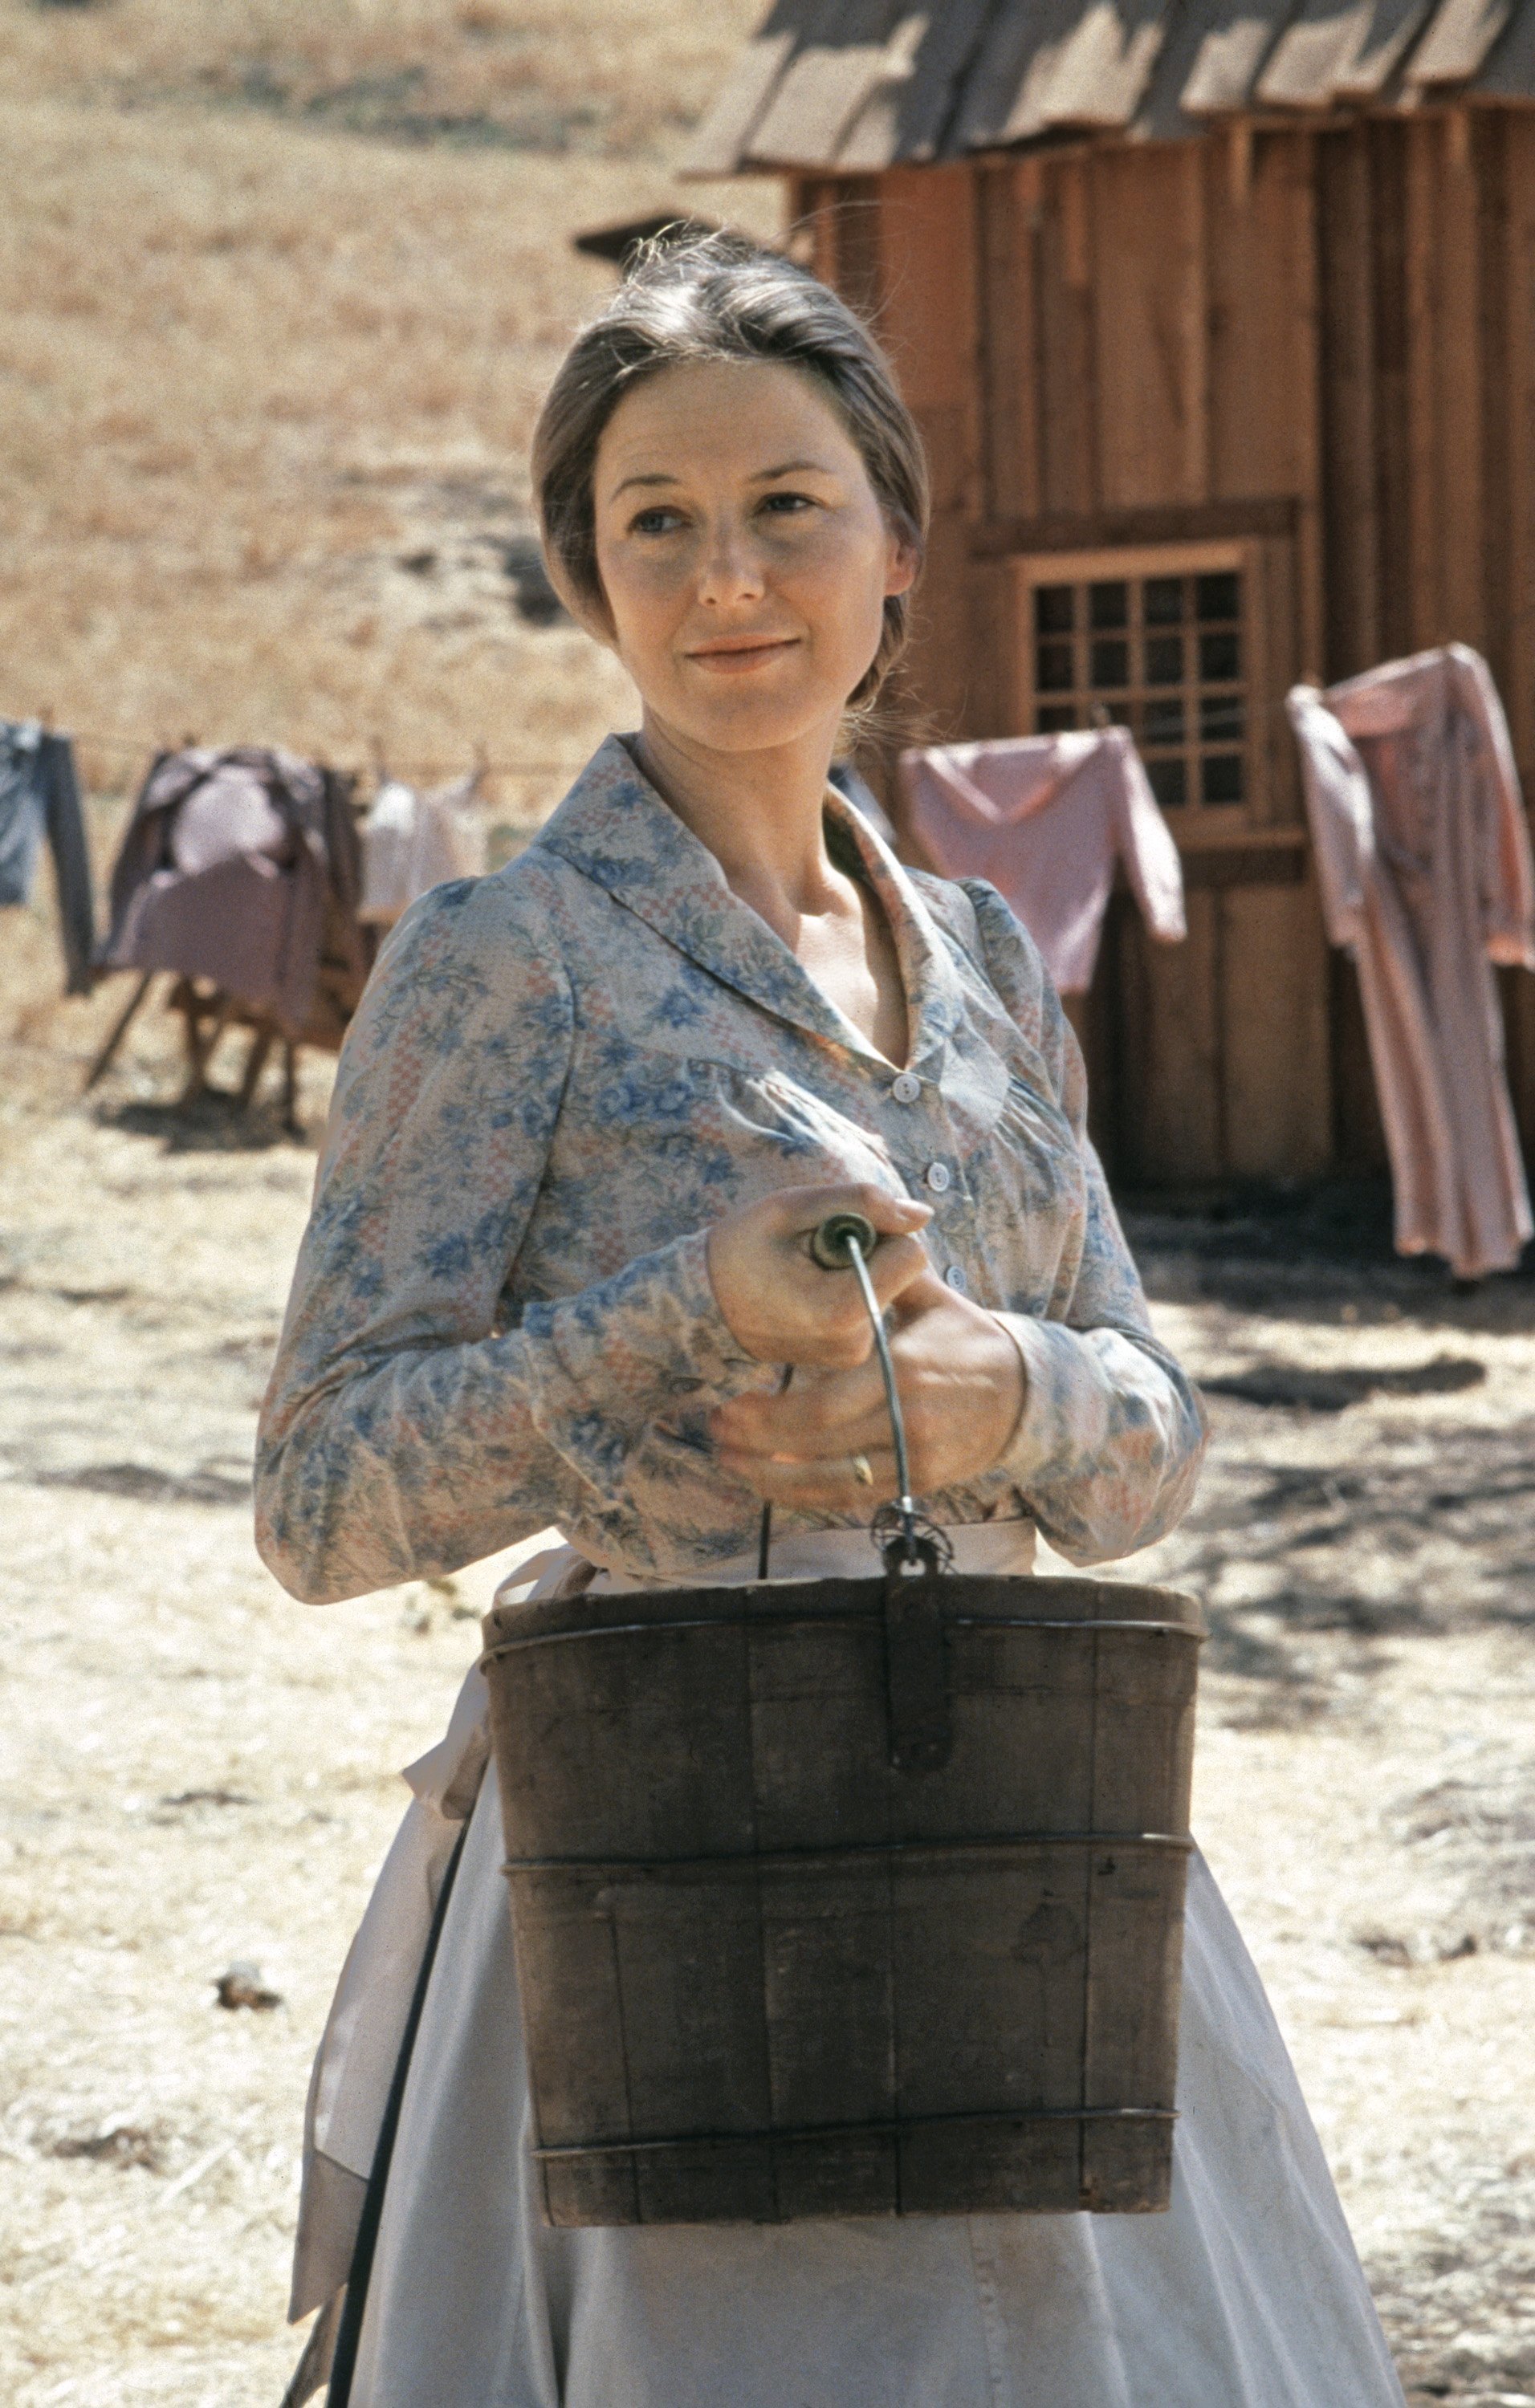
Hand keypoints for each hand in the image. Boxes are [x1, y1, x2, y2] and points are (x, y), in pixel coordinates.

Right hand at [706, 1182, 932, 1367]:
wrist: (699, 1307)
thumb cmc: (739, 1250)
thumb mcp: (791, 1208)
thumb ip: (860, 1203)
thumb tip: (923, 1213)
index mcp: (844, 1309)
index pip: (912, 1255)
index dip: (879, 1231)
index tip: (832, 1235)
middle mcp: (855, 1342)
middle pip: (902, 1274)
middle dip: (868, 1253)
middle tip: (810, 1258)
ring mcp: (851, 1356)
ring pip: (888, 1290)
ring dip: (856, 1273)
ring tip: (805, 1277)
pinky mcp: (847, 1359)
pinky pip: (872, 1308)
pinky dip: (848, 1292)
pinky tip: (809, 1295)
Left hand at [711, 1271, 1025, 1506]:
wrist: (1024, 1392)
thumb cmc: (964, 1335)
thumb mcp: (930, 1295)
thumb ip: (882, 1269)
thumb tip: (840, 1229)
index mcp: (902, 1368)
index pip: (823, 1405)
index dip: (768, 1415)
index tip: (731, 1404)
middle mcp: (908, 1419)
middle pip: (817, 1446)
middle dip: (757, 1445)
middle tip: (716, 1433)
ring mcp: (916, 1458)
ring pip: (831, 1481)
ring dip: (771, 1479)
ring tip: (729, 1463)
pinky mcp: (920, 1483)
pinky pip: (854, 1498)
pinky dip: (808, 1496)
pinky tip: (771, 1484)